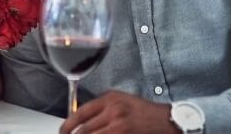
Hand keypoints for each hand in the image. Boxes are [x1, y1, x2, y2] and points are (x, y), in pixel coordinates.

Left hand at [60, 91, 178, 133]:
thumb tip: (83, 121)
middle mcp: (113, 111)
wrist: (168, 121)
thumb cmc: (146, 113)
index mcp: (110, 99)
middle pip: (83, 130)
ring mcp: (119, 126)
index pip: (80, 112)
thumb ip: (103, 109)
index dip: (67, 125)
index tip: (63, 131)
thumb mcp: (123, 102)